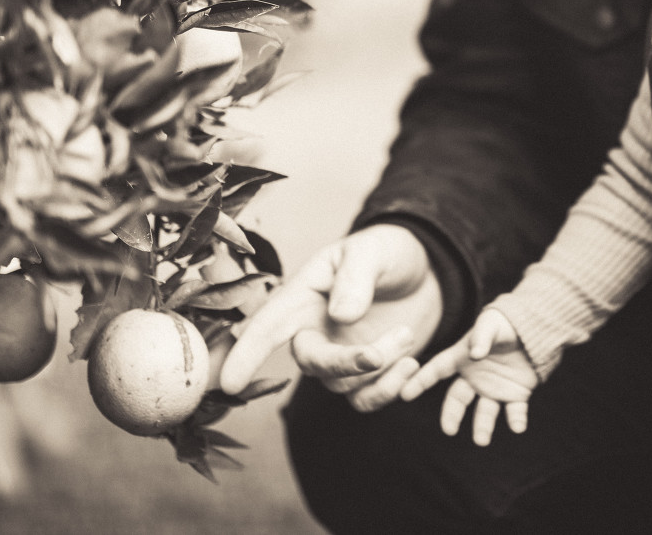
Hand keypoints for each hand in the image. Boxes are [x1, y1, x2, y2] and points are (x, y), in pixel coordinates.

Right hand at [219, 224, 442, 411]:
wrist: (423, 270)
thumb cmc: (386, 252)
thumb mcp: (371, 251)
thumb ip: (355, 277)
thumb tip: (341, 315)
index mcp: (304, 297)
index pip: (267, 327)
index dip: (245, 355)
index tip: (228, 383)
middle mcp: (314, 331)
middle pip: (312, 363)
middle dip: (345, 363)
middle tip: (380, 351)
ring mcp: (338, 355)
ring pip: (342, 385)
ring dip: (379, 370)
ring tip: (407, 335)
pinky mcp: (365, 375)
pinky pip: (365, 400)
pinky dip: (389, 390)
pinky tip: (412, 365)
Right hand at [400, 308, 537, 445]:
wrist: (534, 329)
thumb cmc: (506, 323)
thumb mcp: (491, 323)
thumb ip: (482, 336)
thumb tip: (474, 354)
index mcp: (462, 358)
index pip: (437, 370)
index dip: (421, 380)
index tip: (405, 393)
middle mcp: (475, 377)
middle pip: (457, 400)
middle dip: (451, 415)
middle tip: (449, 430)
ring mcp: (494, 387)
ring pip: (484, 412)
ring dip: (482, 426)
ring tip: (482, 440)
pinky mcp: (516, 393)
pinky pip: (514, 411)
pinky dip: (516, 420)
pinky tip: (518, 426)